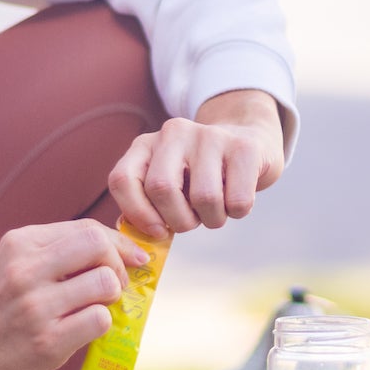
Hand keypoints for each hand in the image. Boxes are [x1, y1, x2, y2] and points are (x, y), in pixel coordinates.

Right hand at [0, 220, 151, 369]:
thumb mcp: (13, 264)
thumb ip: (55, 252)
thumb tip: (116, 250)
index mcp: (20, 244)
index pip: (87, 229)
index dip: (118, 242)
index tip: (133, 257)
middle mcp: (26, 270)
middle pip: (99, 246)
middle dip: (119, 264)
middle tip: (113, 284)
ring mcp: (36, 306)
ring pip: (105, 284)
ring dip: (110, 298)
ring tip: (95, 307)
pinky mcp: (47, 341)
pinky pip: (99, 320)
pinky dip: (100, 324)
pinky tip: (82, 329)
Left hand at [108, 89, 285, 238]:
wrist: (247, 144)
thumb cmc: (198, 177)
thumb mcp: (166, 184)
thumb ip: (145, 207)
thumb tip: (130, 236)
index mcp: (145, 144)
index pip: (122, 180)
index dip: (137, 213)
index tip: (158, 231)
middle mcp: (174, 133)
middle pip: (161, 188)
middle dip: (179, 220)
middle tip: (192, 221)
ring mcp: (210, 135)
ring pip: (204, 197)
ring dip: (212, 219)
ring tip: (216, 209)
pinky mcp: (244, 147)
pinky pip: (237, 200)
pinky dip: (237, 213)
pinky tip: (234, 199)